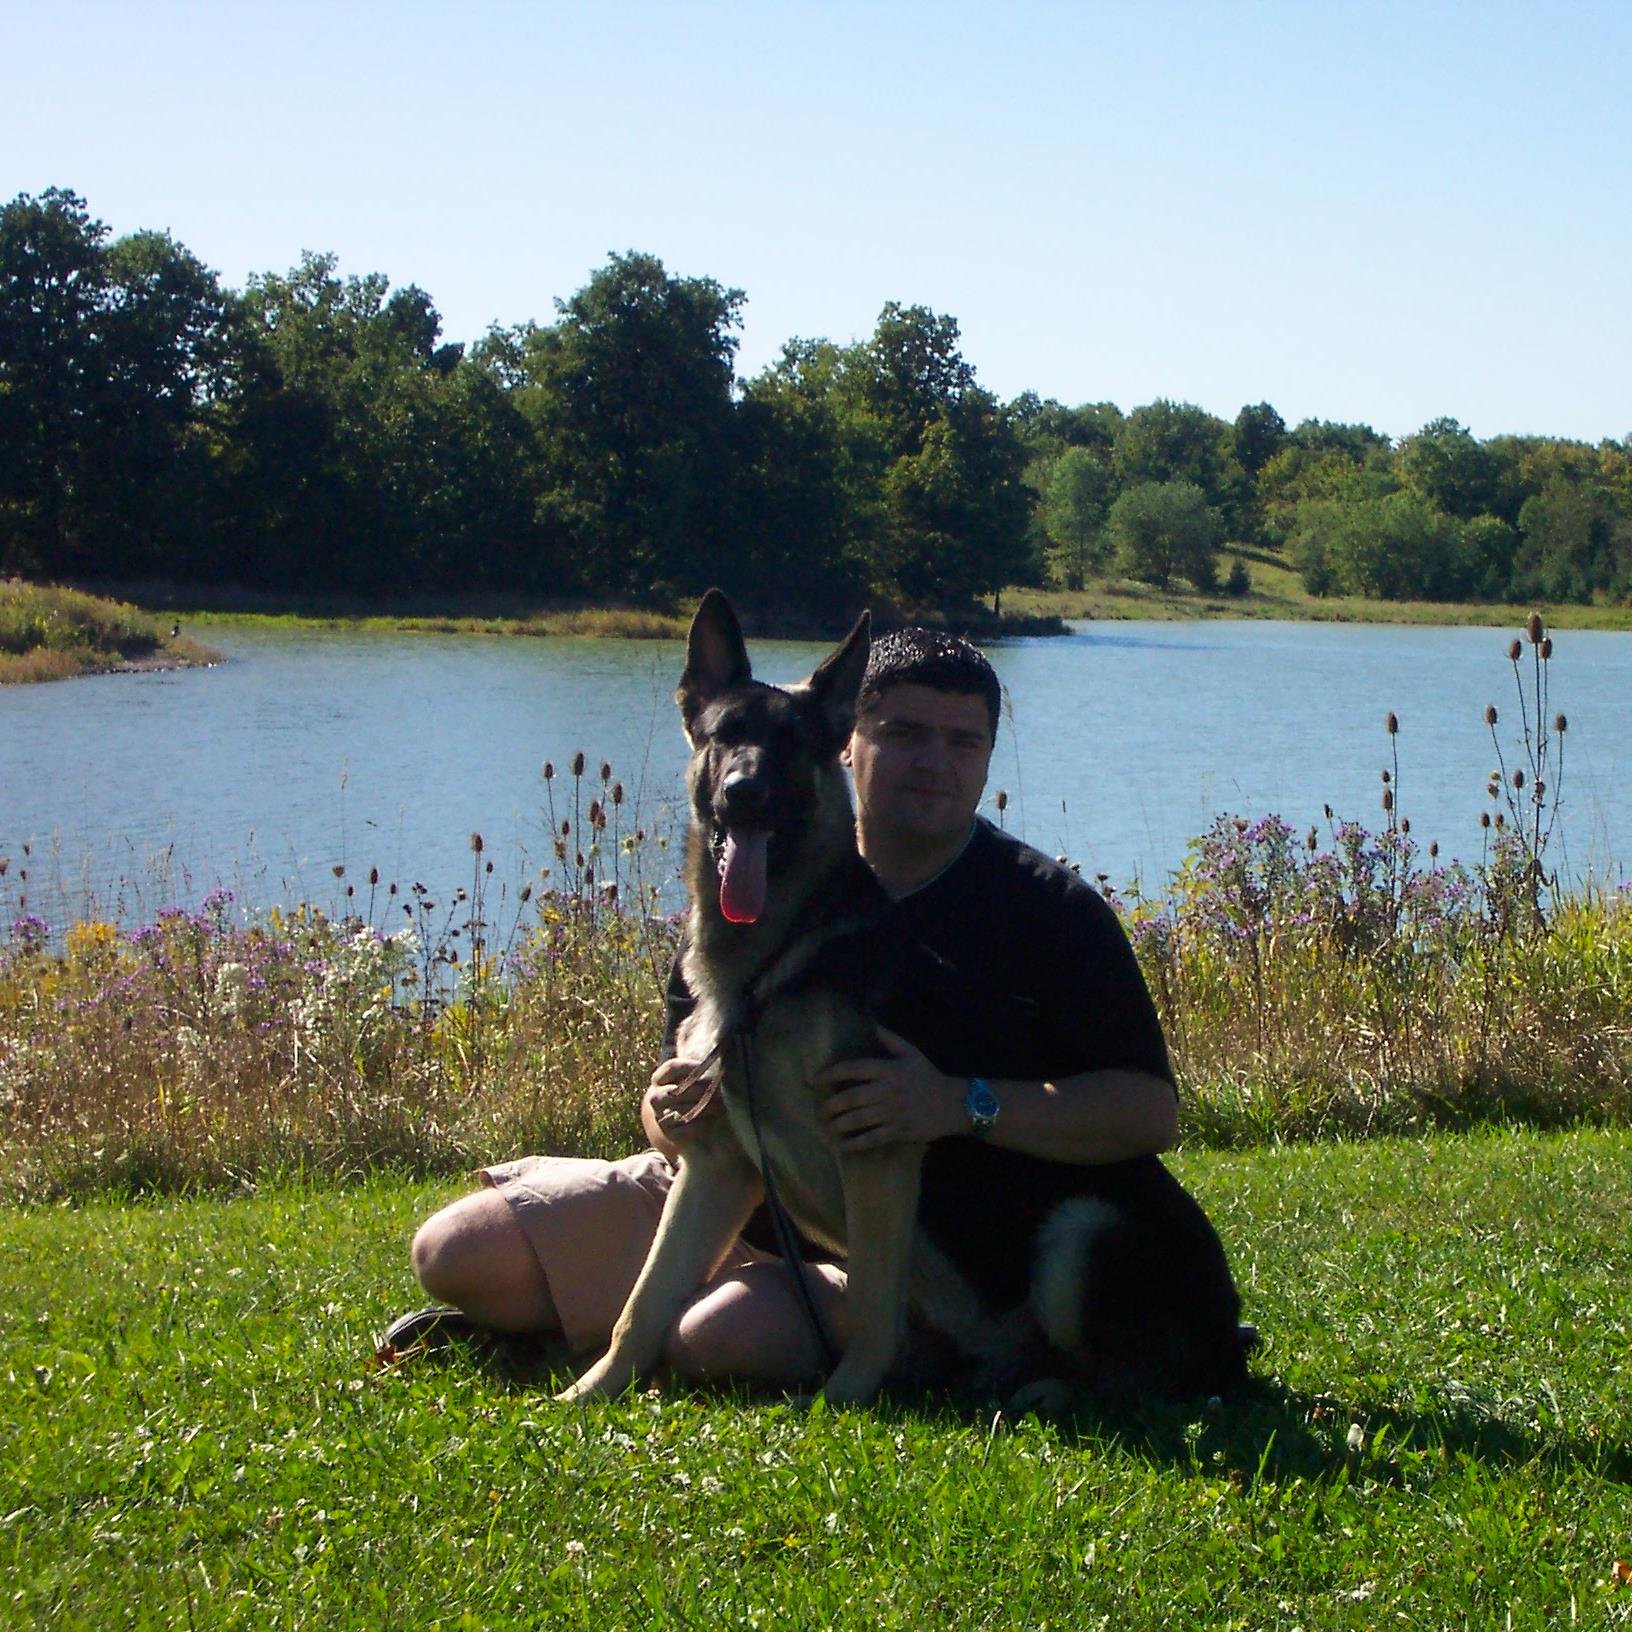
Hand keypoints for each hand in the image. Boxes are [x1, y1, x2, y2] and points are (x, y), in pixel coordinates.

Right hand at [643, 1057, 723, 1157]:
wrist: (678, 1127)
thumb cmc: (689, 1096)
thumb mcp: (689, 1081)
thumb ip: (699, 1072)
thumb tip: (723, 1063)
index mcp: (660, 1079)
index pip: (672, 1067)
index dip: (691, 1066)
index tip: (709, 1068)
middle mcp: (656, 1097)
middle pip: (679, 1090)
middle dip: (703, 1090)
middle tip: (721, 1090)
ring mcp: (660, 1116)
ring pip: (683, 1109)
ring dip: (705, 1107)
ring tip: (722, 1106)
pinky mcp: (668, 1133)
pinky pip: (686, 1127)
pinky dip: (702, 1123)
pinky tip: (713, 1120)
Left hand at [816, 1026, 962, 1151]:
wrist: (955, 1104)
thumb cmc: (930, 1078)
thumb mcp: (913, 1054)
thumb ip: (891, 1040)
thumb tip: (872, 1024)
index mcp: (891, 1070)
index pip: (856, 1068)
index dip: (833, 1073)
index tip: (817, 1079)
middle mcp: (890, 1090)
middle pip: (852, 1097)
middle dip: (831, 1104)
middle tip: (820, 1110)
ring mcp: (894, 1113)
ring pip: (859, 1119)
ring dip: (839, 1124)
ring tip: (827, 1127)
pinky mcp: (900, 1131)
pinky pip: (873, 1138)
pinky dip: (856, 1143)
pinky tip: (843, 1145)